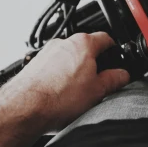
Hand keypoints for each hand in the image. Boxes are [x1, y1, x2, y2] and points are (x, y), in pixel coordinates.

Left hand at [9, 32, 130, 132]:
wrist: (25, 108)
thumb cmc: (57, 98)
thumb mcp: (97, 91)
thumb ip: (114, 79)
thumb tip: (122, 75)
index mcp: (84, 43)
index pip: (107, 38)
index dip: (115, 50)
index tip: (116, 60)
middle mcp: (64, 43)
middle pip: (86, 49)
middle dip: (93, 64)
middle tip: (97, 83)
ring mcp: (47, 53)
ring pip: (68, 59)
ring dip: (74, 71)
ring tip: (75, 94)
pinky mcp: (34, 64)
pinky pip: (53, 68)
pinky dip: (58, 78)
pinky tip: (59, 96)